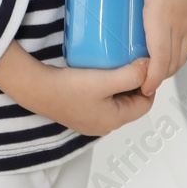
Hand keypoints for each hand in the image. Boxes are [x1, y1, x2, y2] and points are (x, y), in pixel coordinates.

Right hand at [37, 57, 155, 136]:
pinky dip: (106, 87)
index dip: (149, 84)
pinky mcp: (81, 112)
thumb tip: (150, 68)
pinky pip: (103, 100)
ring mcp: (92, 120)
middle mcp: (105, 125)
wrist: (37, 89)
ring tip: (118, 65)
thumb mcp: (105, 80)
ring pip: (117, 100)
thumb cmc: (68, 88)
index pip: (146, 104)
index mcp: (115, 120)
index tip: (145, 66)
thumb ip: (131, 75)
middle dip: (135, 83)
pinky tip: (101, 73)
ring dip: (120, 84)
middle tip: (132, 62)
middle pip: (132, 103)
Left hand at [81, 0, 186, 97]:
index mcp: (162, 13)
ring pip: (186, 55)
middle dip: (157, 76)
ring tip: (156, 69)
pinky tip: (183, 46)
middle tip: (142, 81)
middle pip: (171, 62)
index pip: (160, 57)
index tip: (143, 88)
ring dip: (172, 66)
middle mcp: (181, 21)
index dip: (151, 78)